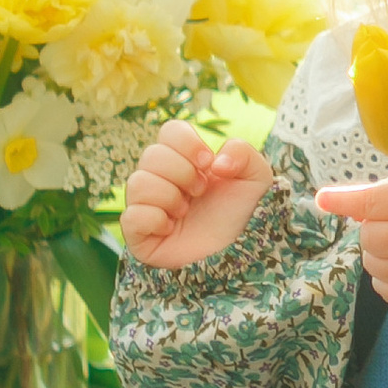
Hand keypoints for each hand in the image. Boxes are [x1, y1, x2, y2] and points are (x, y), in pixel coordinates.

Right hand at [122, 123, 270, 268]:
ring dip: (168, 195)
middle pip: (151, 154)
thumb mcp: (256, 178)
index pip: (169, 131)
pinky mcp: (139, 234)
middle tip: (200, 191)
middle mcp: (163, 179)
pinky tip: (170, 228)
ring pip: (136, 183)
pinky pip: (131, 215)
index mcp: (186, 161)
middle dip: (181, 172)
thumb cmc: (244, 217)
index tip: (207, 162)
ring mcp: (148, 206)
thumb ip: (243, 151)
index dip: (186, 142)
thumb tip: (215, 161)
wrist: (239, 256)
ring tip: (185, 211)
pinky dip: (153, 219)